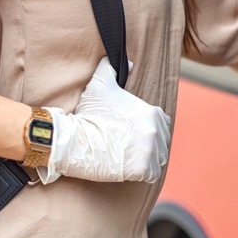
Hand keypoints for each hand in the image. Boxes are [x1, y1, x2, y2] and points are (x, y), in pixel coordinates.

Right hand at [39, 58, 171, 184]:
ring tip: (130, 160)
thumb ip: (113, 69)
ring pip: (158, 159)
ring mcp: (150, 151)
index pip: (162, 124)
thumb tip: (129, 62)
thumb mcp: (101, 85)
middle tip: (130, 149)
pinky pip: (152, 175)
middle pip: (162, 142)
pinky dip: (144, 175)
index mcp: (152, 113)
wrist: (74, 140)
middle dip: (149, 146)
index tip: (134, 135)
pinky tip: (130, 170)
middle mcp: (155, 131)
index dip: (150, 130)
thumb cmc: (88, 114)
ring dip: (148, 161)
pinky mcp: (142, 169)